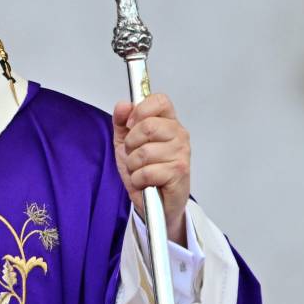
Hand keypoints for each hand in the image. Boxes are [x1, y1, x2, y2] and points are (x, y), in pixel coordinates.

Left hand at [112, 93, 190, 244]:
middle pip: (147, 126)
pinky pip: (147, 171)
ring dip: (133, 165)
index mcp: (168, 122)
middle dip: (131, 144)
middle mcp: (179, 135)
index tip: (131, 123)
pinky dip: (138, 179)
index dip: (141, 109)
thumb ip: (121, 122)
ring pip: (144, 152)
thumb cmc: (144, 171)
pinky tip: (145, 182)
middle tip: (134, 154)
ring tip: (140, 171)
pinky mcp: (179, 172)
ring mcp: (181, 153)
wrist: (155, 203)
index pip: (160, 100)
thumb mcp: (126, 143)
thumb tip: (123, 105)